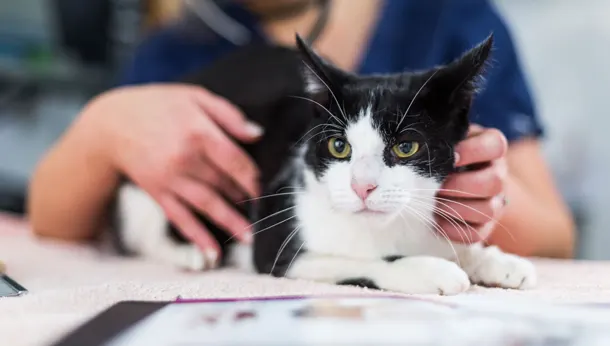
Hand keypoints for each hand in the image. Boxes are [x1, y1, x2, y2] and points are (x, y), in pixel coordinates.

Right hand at [86, 84, 262, 259]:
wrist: (111, 123)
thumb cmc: (158, 106)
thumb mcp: (195, 96)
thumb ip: (229, 115)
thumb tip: (257, 135)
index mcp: (199, 132)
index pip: (236, 162)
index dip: (254, 178)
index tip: (267, 188)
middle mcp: (185, 158)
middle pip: (224, 184)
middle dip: (246, 200)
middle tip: (266, 212)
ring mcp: (170, 179)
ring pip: (207, 205)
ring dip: (230, 222)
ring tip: (250, 236)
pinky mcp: (158, 193)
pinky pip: (181, 218)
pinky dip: (197, 237)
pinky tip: (213, 253)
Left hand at [435, 125, 507, 242]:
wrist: (453, 178)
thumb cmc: (444, 154)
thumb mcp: (446, 141)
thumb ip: (437, 141)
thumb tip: (412, 150)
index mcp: (491, 147)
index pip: (495, 145)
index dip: (473, 151)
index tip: (451, 156)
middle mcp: (498, 174)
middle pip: (493, 182)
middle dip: (460, 186)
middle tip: (436, 186)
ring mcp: (495, 201)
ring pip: (488, 210)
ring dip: (456, 208)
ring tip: (433, 204)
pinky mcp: (485, 225)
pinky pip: (476, 233)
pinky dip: (454, 230)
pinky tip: (435, 222)